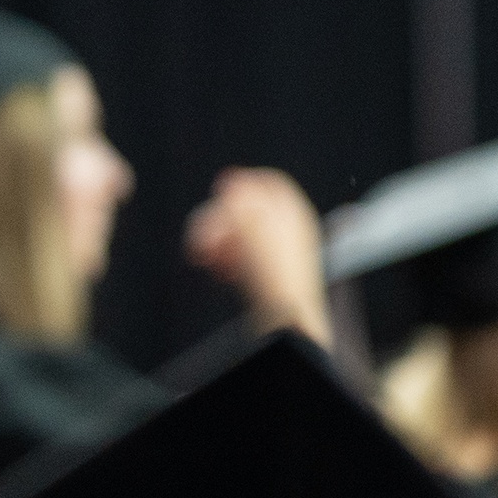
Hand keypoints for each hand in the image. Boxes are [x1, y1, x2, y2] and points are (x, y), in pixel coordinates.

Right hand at [185, 167, 329, 344]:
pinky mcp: (265, 274)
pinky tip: (219, 272)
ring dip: (214, 242)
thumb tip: (230, 179)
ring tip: (207, 259)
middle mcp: (288, 229)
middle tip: (203, 239)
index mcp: (294, 211)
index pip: (269, 181)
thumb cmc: (275, 274)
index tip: (219, 194)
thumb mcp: (254, 226)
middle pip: (244, 208)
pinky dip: (223, 260)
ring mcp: (276, 252)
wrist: (284, 318)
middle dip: (217, 220)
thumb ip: (240, 198)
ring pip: (236, 233)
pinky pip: (237, 258)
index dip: (241, 185)